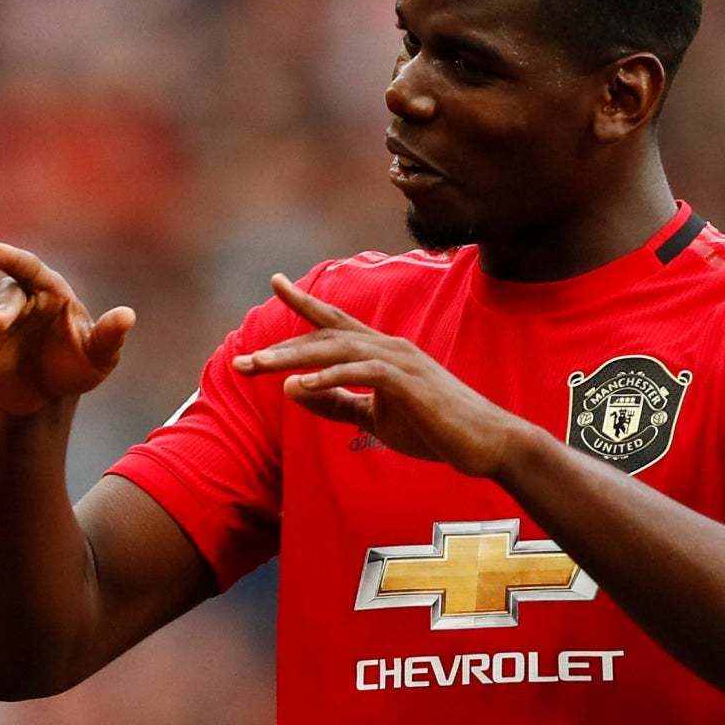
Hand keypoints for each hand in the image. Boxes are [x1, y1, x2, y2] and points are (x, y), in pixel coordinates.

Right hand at [0, 241, 135, 416]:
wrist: (49, 397)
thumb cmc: (77, 367)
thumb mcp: (98, 356)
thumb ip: (108, 336)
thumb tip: (127, 316)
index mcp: (48, 292)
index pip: (27, 267)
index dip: (7, 256)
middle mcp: (18, 302)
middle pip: (5, 294)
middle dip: (1, 308)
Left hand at [234, 273, 533, 477]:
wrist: (484, 443)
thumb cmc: (432, 427)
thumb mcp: (374, 416)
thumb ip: (336, 403)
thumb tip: (291, 390)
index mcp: (380, 352)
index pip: (335, 321)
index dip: (305, 302)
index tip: (276, 281)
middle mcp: (388, 347)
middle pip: (324, 337)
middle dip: (279, 349)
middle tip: (240, 362)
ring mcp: (400, 361)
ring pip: (336, 349)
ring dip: (293, 359)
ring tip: (256, 369)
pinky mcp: (408, 382)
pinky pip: (360, 373)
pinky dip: (327, 377)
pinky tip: (298, 386)